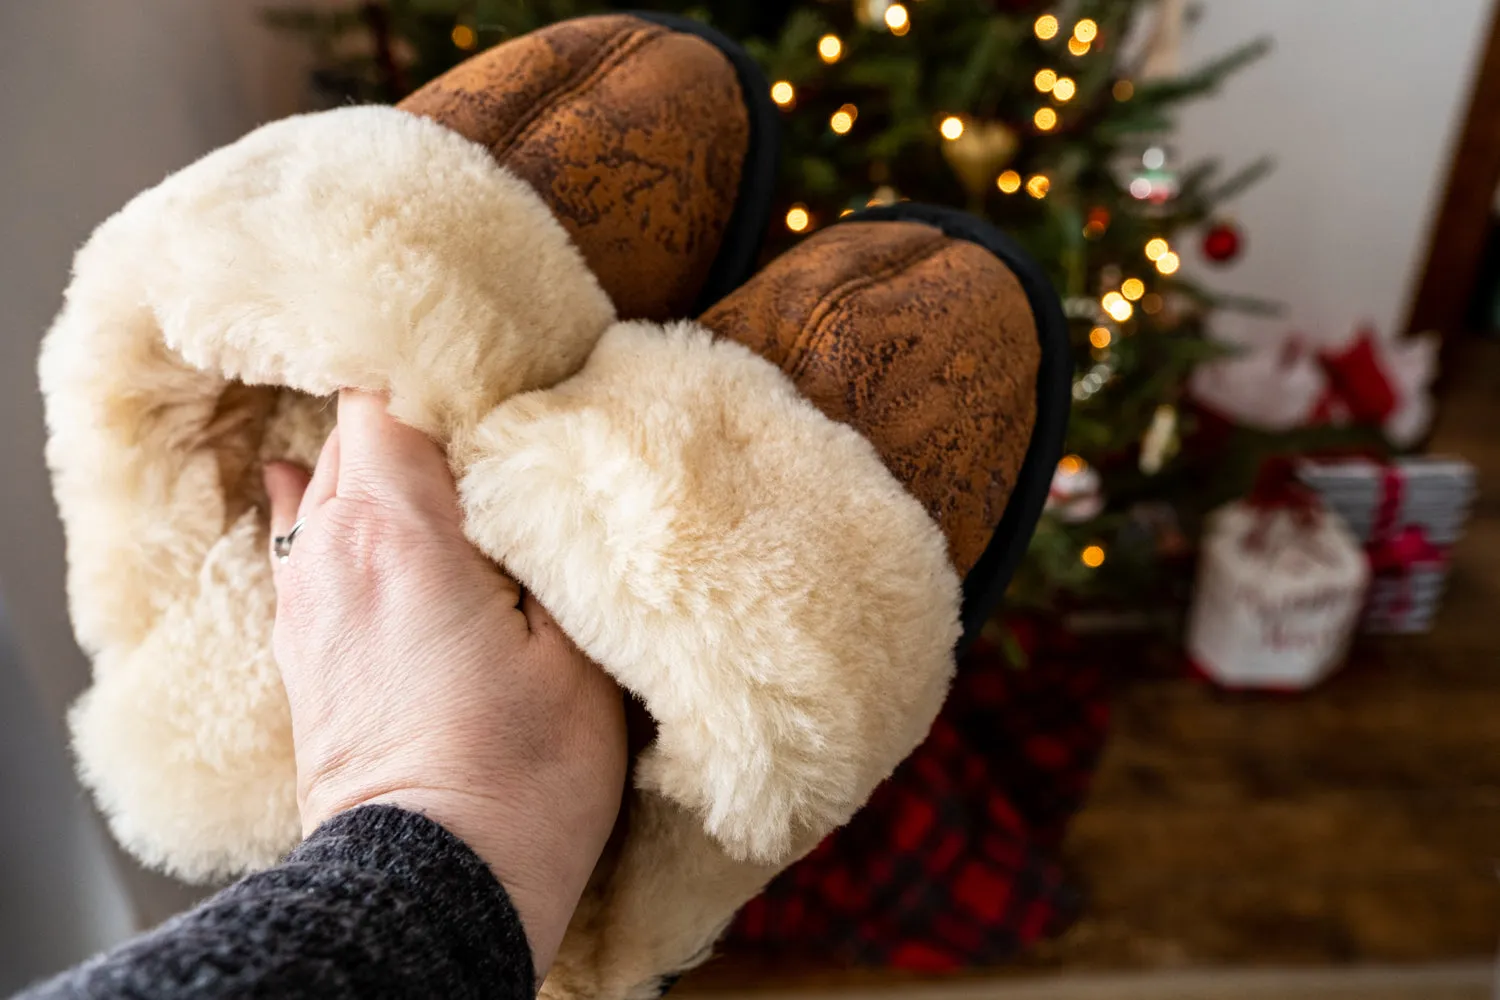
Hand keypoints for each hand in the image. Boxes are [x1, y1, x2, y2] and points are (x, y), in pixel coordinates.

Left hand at [263, 391, 626, 976]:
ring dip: (376, 473)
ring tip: (439, 466)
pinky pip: (307, 551)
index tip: (495, 372)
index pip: (385, 396)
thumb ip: (550, 544)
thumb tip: (529, 475)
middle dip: (416, 419)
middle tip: (492, 422)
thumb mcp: (576, 647)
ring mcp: (305, 607)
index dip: (439, 372)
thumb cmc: (517, 775)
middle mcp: (329, 554)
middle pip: (353, 437)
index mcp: (396, 530)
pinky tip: (344, 513)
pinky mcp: (302, 655)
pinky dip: (337, 523)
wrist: (429, 890)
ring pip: (324, 493)